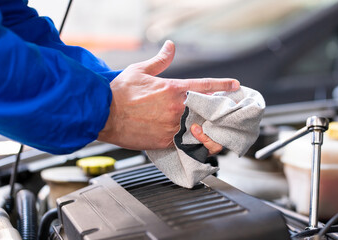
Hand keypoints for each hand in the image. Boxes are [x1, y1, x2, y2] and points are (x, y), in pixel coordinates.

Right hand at [98, 40, 238, 149]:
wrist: (102, 113)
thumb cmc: (119, 93)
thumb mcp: (140, 70)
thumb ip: (160, 60)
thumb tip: (170, 47)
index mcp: (173, 89)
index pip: (205, 86)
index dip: (223, 85)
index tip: (235, 86)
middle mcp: (176, 108)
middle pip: (207, 110)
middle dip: (219, 111)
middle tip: (227, 113)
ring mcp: (172, 126)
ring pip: (199, 129)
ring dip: (208, 129)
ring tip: (213, 130)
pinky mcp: (165, 141)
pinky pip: (184, 143)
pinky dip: (192, 141)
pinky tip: (196, 141)